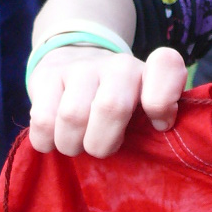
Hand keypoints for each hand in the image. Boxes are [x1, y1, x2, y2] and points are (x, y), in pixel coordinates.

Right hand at [28, 45, 186, 156]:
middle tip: (100, 148)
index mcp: (148, 73)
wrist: (74, 63)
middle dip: (103, 143)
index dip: (163, 102)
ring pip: (73, 117)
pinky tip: (53, 139)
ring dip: (72, 144)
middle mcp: (118, 65)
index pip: (167, 65)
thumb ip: (156, 121)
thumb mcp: (142, 109)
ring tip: (76, 144)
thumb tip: (158, 131)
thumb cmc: (117, 102)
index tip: (159, 125)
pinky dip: (47, 141)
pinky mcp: (47, 75)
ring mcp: (81, 67)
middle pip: (112, 107)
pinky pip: (43, 119)